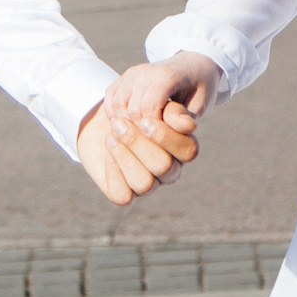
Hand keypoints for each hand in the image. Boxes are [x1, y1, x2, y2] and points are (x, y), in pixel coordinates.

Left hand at [78, 95, 199, 204]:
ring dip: (125, 157)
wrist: (106, 118)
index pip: (188, 151)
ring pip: (145, 184)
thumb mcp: (152, 101)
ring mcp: (149, 184)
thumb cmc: (135, 107)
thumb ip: (172, 111)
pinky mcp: (125, 192)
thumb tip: (189, 125)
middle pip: (164, 166)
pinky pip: (123, 196)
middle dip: (138, 143)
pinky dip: (114, 174)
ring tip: (111, 136)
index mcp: (182, 149)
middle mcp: (169, 171)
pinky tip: (108, 154)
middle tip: (118, 123)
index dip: (166, 137)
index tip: (143, 119)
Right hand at [102, 52, 220, 135]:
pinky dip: (116, 116)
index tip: (165, 141)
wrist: (191, 65)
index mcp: (166, 75)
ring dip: (128, 125)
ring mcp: (131, 74)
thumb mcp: (200, 103)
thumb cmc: (199, 87)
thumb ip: (186, 117)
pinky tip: (131, 126)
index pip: (149, 108)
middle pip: (130, 109)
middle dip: (141, 131)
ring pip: (117, 106)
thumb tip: (185, 128)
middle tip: (154, 144)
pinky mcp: (122, 78)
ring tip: (143, 136)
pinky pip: (111, 100)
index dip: (154, 130)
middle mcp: (143, 72)